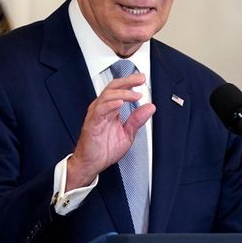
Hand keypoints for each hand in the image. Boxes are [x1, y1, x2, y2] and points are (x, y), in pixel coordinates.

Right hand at [66, 73, 155, 189]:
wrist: (91, 164)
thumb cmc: (104, 149)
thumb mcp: (127, 134)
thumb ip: (137, 120)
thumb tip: (150, 108)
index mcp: (110, 110)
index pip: (119, 90)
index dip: (130, 82)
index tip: (142, 79)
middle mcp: (102, 109)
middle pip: (112, 88)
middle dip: (127, 81)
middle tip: (140, 79)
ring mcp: (96, 115)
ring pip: (107, 97)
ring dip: (122, 94)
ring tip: (135, 95)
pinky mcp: (91, 124)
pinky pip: (100, 111)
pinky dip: (110, 106)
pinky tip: (120, 104)